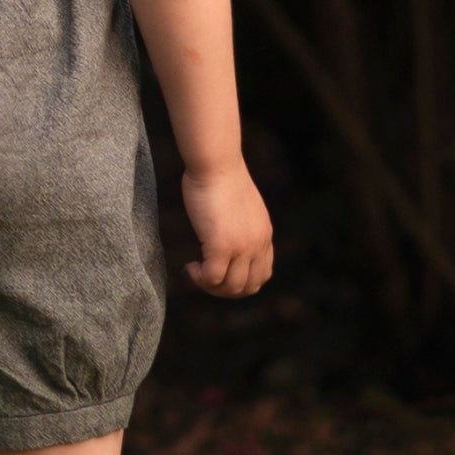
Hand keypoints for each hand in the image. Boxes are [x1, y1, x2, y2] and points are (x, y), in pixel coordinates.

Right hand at [180, 158, 274, 297]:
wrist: (216, 163)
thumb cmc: (220, 177)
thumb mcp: (241, 206)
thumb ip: (241, 226)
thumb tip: (226, 236)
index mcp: (264, 235)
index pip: (262, 275)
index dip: (240, 281)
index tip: (220, 271)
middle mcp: (258, 244)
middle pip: (248, 287)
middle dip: (224, 290)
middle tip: (204, 276)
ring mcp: (242, 247)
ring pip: (231, 287)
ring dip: (210, 286)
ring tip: (195, 271)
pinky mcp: (222, 246)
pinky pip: (212, 277)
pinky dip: (199, 278)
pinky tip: (190, 266)